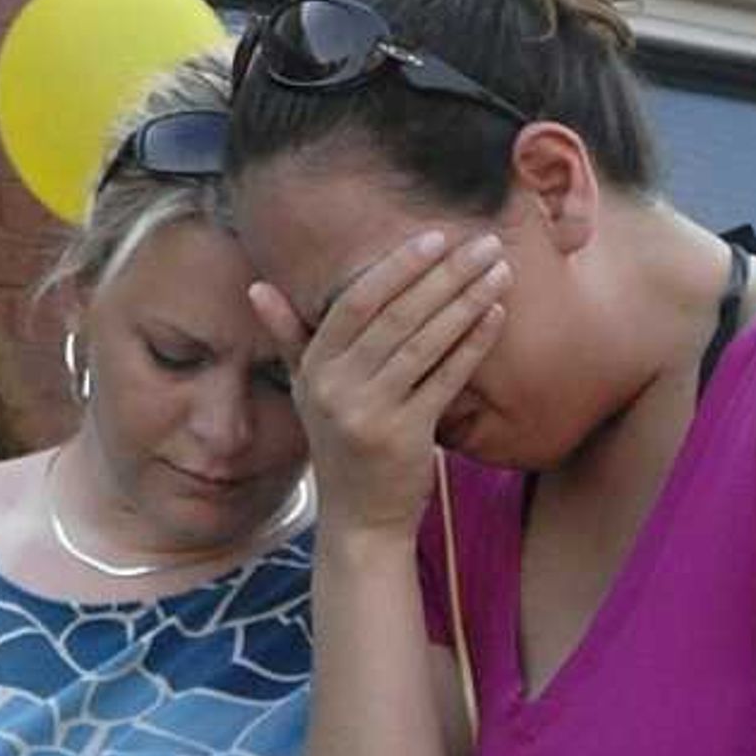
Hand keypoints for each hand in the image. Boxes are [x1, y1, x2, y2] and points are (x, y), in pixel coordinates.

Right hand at [246, 231, 509, 532]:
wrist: (360, 518)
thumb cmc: (341, 443)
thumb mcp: (307, 389)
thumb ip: (288, 335)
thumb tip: (256, 287)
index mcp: (315, 368)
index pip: (356, 303)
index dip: (397, 267)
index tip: (435, 238)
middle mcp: (336, 387)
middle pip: (396, 317)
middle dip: (444, 275)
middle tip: (484, 244)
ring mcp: (370, 413)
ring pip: (423, 344)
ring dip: (465, 302)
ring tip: (499, 271)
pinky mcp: (405, 436)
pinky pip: (444, 380)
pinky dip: (472, 345)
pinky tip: (496, 315)